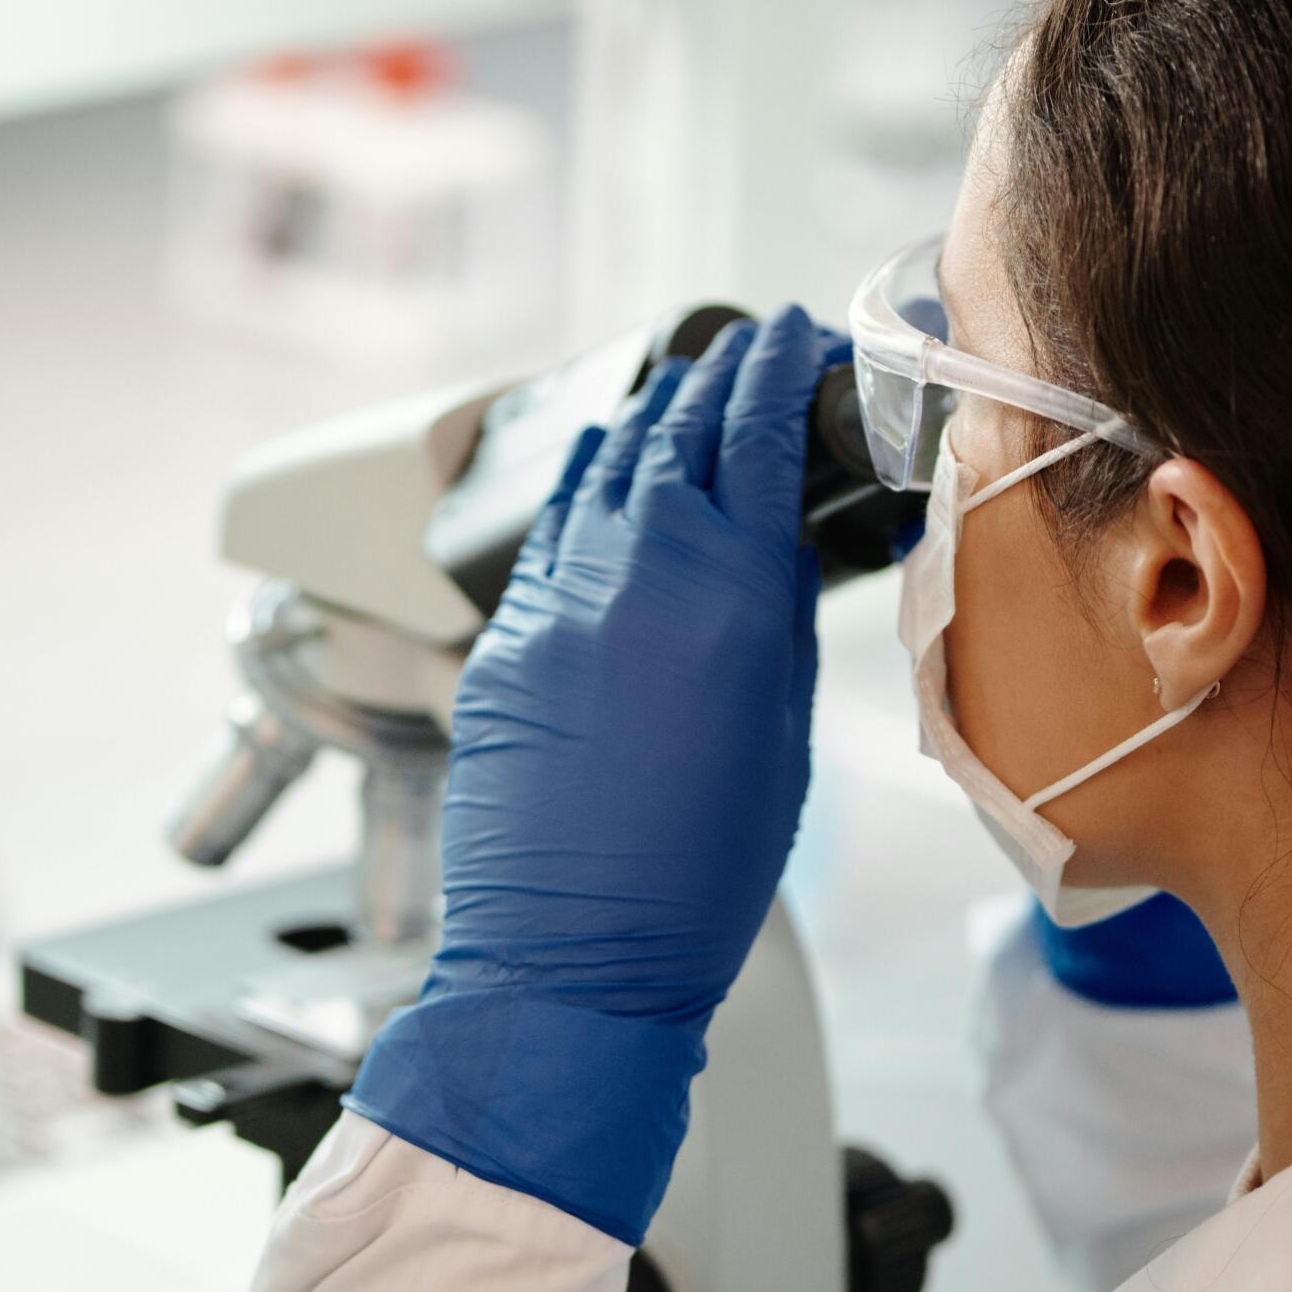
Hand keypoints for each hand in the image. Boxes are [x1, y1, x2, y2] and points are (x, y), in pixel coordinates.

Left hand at [432, 306, 833, 1026]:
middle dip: (713, 378)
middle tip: (744, 349)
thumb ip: (780, 620)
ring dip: (647, 421)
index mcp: (726, 597)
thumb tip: (778, 543)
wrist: (574, 956)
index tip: (791, 335)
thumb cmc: (696, 878)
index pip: (753, 438)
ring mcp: (553, 604)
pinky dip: (584, 486)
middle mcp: (632, 578)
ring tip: (679, 395)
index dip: (775, 373)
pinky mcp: (500, 642)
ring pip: (602, 470)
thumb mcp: (781, 737)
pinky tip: (602, 470)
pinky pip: (548, 534)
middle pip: (674, 433)